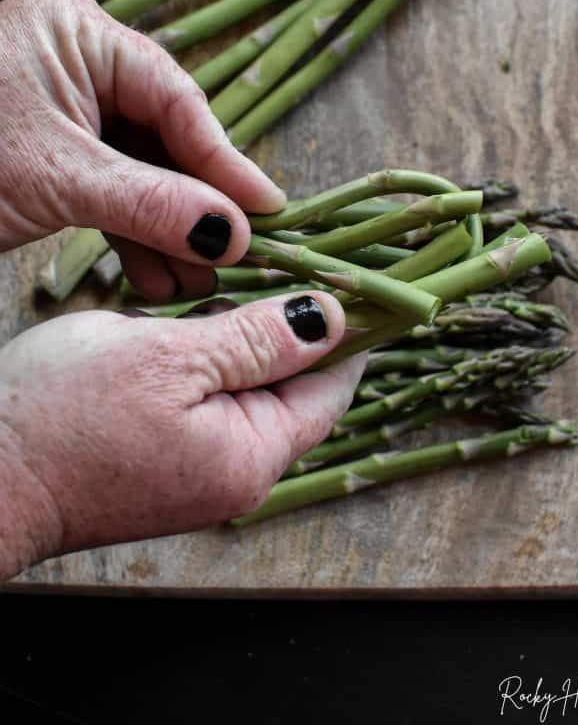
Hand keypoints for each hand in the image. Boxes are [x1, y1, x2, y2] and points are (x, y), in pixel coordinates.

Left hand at [0, 0, 285, 299]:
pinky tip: (155, 276)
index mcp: (80, 30)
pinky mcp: (51, 146)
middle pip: (165, 136)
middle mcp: (78, 56)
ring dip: (168, 228)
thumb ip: (156, 203)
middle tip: (237, 255)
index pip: (177, 100)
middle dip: (196, 205)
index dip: (226, 162)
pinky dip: (131, 232)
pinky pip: (109, 186)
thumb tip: (234, 232)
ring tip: (197, 281)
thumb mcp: (61, 179)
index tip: (268, 210)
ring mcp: (64, 101)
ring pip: (141, 168)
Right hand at [0, 291, 365, 579]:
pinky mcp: (165, 460)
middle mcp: (235, 473)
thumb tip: (332, 317)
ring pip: (246, 388)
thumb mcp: (169, 358)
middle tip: (279, 262)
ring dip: (240, 339)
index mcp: (251, 455)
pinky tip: (182, 328)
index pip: (332, 387)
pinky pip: (207, 400)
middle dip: (286, 327)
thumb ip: (257, 340)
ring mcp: (198, 471)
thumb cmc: (63, 416)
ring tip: (226, 288)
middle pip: (292, 387)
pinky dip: (204, 360)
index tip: (355, 277)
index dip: (350, 330)